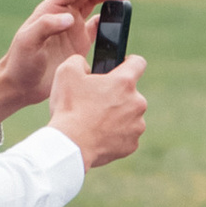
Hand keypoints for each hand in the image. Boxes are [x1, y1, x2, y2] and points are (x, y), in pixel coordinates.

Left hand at [0, 0, 129, 123]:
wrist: (20, 85)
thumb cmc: (20, 62)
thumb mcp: (28, 42)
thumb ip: (46, 26)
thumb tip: (70, 17)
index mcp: (52, 8)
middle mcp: (63, 14)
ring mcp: (71, 28)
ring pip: (93, 4)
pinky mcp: (78, 44)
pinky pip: (96, 27)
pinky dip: (107, 21)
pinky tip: (116, 23)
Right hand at [48, 48, 145, 169]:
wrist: (71, 145)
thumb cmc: (69, 108)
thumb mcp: (67, 73)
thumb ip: (80, 61)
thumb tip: (86, 66)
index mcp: (124, 82)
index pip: (138, 63)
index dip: (129, 62)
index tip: (121, 67)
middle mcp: (137, 102)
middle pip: (131, 94)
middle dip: (116, 96)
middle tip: (95, 103)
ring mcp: (137, 125)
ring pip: (130, 116)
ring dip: (117, 117)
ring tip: (95, 122)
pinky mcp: (132, 144)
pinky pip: (126, 136)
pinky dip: (115, 136)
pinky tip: (98, 137)